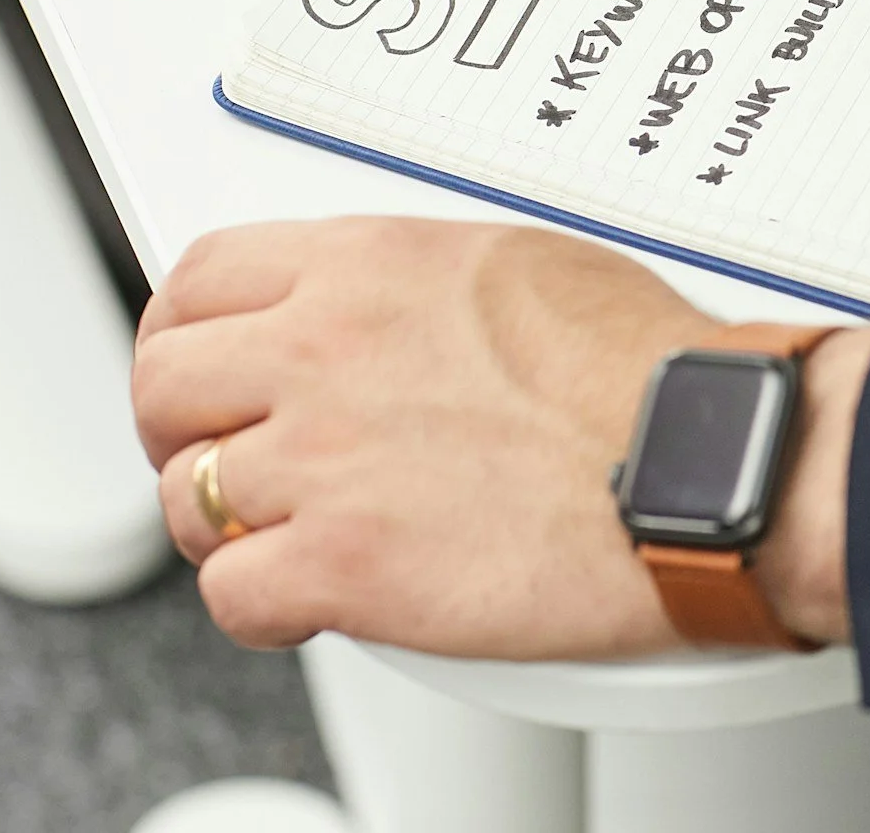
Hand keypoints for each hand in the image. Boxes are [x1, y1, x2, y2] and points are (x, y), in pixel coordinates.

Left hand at [129, 217, 869, 656]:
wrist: (707, 459)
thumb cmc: (652, 371)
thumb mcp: (521, 264)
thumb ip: (418, 284)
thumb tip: (390, 309)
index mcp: (369, 263)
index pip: (201, 278)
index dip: (188, 331)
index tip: (207, 365)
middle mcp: (327, 348)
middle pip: (162, 383)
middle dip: (184, 430)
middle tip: (228, 457)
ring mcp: (325, 456)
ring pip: (186, 497)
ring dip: (228, 526)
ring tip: (287, 537)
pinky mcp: (343, 562)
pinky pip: (229, 593)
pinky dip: (261, 606)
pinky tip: (311, 599)